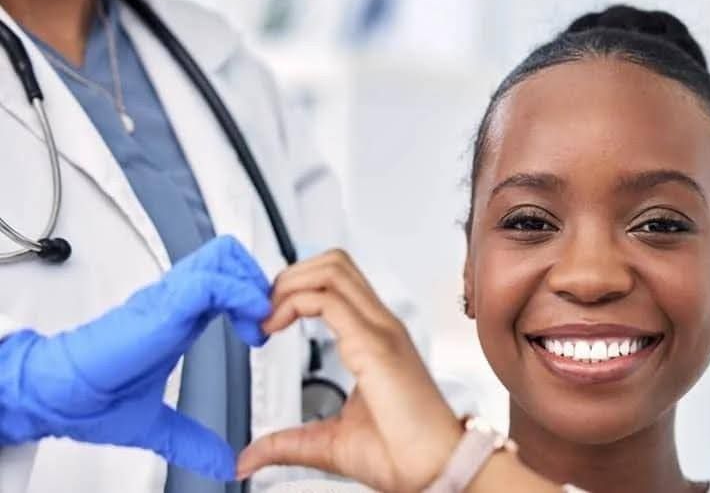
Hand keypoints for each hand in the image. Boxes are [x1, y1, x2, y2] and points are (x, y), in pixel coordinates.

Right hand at [0, 235, 269, 480]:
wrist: (58, 397)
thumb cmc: (94, 398)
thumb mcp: (159, 422)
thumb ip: (193, 439)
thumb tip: (221, 463)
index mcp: (179, 317)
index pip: (225, 279)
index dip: (252, 296)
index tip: (262, 333)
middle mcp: (177, 300)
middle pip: (228, 256)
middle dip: (257, 280)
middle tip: (264, 319)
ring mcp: (169, 299)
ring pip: (223, 258)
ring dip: (252, 285)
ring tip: (259, 321)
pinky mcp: (163, 307)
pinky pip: (210, 282)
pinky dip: (239, 295)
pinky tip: (250, 323)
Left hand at [237, 250, 462, 491]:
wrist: (434, 471)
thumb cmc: (399, 454)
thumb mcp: (329, 443)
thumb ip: (287, 443)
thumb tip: (249, 458)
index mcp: (374, 338)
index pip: (336, 283)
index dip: (297, 288)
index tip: (268, 316)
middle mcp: (380, 325)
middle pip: (333, 263)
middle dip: (290, 276)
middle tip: (264, 310)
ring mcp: (380, 330)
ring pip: (332, 270)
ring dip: (290, 283)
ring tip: (268, 315)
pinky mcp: (374, 344)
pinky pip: (327, 300)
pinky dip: (293, 302)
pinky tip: (275, 326)